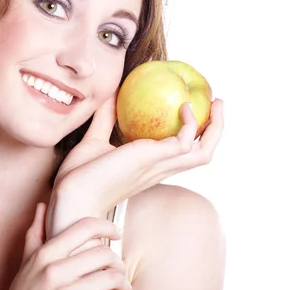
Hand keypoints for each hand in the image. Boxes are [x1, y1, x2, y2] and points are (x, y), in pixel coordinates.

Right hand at [6, 203, 130, 289]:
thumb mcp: (26, 264)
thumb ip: (35, 234)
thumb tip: (43, 206)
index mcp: (45, 255)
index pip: (85, 228)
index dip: (107, 226)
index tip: (116, 232)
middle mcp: (54, 272)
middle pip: (104, 253)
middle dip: (117, 262)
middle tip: (118, 269)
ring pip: (111, 278)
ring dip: (123, 283)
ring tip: (122, 287)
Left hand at [46, 95, 223, 237]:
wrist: (71, 196)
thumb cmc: (80, 177)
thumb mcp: (94, 140)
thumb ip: (105, 119)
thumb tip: (111, 94)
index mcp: (152, 166)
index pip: (185, 153)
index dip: (198, 134)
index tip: (197, 110)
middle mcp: (161, 168)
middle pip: (203, 154)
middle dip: (217, 130)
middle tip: (217, 104)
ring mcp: (159, 165)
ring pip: (203, 152)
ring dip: (215, 127)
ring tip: (216, 103)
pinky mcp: (152, 159)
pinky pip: (184, 141)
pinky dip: (190, 123)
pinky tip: (183, 107)